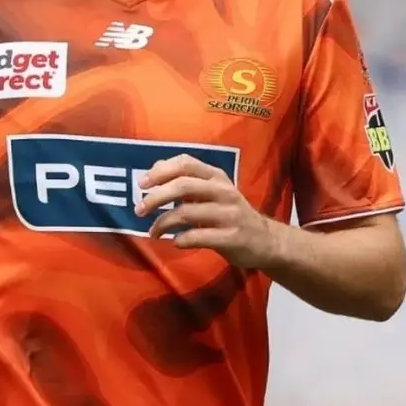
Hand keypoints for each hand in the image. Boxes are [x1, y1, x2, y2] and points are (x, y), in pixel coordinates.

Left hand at [137, 154, 280, 268]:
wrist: (266, 240)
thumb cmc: (231, 213)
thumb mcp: (213, 191)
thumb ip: (187, 179)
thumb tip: (155, 168)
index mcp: (217, 176)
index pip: (186, 163)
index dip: (161, 171)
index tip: (142, 184)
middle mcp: (224, 191)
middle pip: (183, 186)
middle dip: (156, 198)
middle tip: (139, 210)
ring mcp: (229, 214)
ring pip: (186, 213)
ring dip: (163, 223)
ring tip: (153, 232)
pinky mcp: (231, 237)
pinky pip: (197, 237)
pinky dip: (180, 240)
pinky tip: (175, 242)